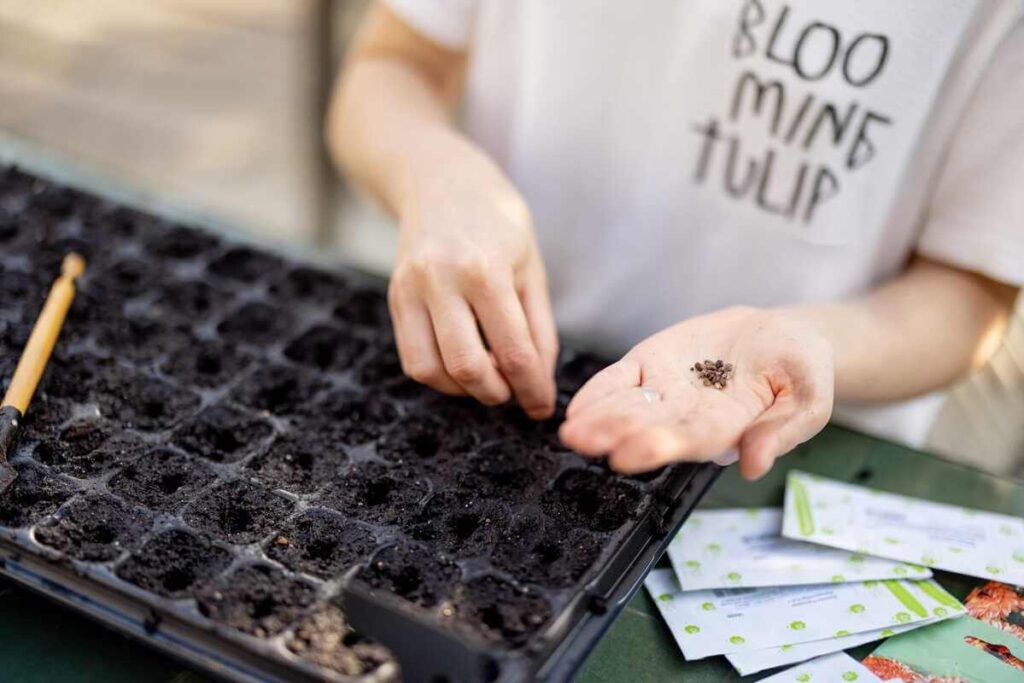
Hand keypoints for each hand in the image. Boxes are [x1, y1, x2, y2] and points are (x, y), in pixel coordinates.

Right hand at [387, 153, 557, 417]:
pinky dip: (440, 376)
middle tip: (514, 392)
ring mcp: (411, 288)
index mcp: (487, 270)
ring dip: (465, 390)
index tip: (542, 408)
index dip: (532, 389)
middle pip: (467, 367)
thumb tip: (540, 384)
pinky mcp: (394, 297)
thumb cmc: (498, 225)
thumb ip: (538, 329)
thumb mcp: (531, 268)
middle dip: (497, 394)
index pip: (513, 351)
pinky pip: (412, 358)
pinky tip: (461, 363)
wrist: (442, 181)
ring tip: (488, 376)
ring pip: (432, 371)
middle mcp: (442, 279)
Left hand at [559, 307, 834, 478]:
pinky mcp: (651, 364)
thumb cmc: (800, 371)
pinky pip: (620, 379)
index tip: (627, 456)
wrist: (780, 336)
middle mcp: (687, 415)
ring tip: (572, 429)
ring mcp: (665, 390)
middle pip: (648, 427)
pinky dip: (598, 391)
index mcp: (726, 428)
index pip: (688, 441)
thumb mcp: (809, 398)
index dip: (658, 447)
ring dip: (598, 419)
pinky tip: (577, 407)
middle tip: (584, 441)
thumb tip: (754, 465)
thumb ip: (782, 431)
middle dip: (615, 434)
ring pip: (627, 407)